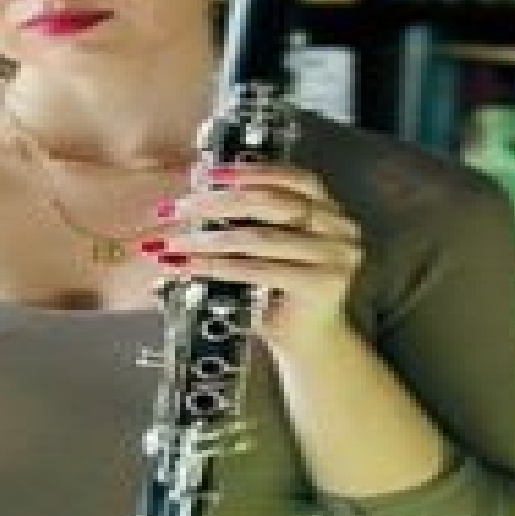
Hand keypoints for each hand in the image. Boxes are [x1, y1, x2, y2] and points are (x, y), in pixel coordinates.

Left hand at [142, 163, 362, 344]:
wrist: (310, 343)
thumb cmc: (281, 292)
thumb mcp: (269, 248)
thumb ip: (250, 221)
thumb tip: (194, 198)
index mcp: (328, 209)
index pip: (291, 178)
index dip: (249, 172)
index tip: (207, 173)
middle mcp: (338, 227)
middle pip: (272, 202)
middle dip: (219, 202)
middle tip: (179, 208)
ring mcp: (335, 256)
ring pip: (261, 238)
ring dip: (210, 239)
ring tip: (176, 242)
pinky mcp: (321, 285)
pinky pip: (260, 269)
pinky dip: (221, 266)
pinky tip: (192, 266)